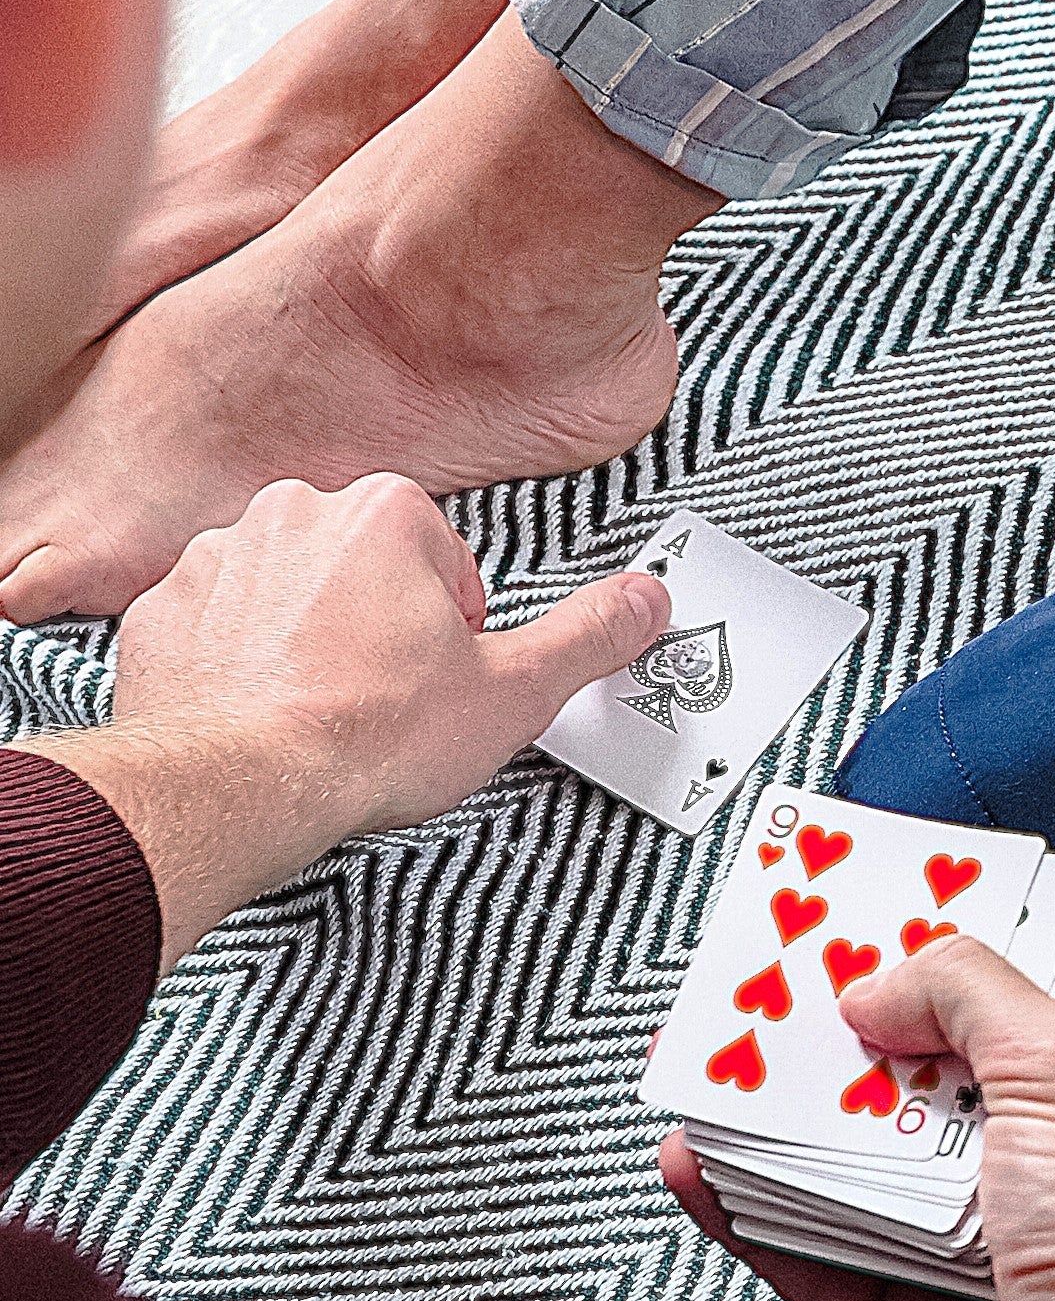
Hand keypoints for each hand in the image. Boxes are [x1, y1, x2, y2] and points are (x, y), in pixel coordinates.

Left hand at [25, 475, 664, 963]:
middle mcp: (293, 516)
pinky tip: (268, 711)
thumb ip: (589, 637)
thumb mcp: (514, 693)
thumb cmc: (364, 737)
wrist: (236, 785)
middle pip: (367, 567)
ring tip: (329, 711)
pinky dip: (243, 663)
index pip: (447, 558)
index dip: (457, 628)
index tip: (445, 675)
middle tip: (392, 698)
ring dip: (312, 641)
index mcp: (385, 515)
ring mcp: (217, 559)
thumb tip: (646, 601)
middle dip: (383, 625)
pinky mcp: (163, 610)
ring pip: (292, 592)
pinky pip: (219, 625)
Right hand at [663, 933, 1054, 1300]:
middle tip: (761, 999)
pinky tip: (698, 1162)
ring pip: (847, 1172)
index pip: (1005, 1020)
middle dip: (838, 1047)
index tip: (856, 941)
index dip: (933, 978)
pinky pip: (807, 1256)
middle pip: (911, 1091)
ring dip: (775, 1123)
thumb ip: (970, 995)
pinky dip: (745, 1209)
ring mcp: (967, 1258)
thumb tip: (880, 982)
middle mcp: (1037, 1180)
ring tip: (708, 1067)